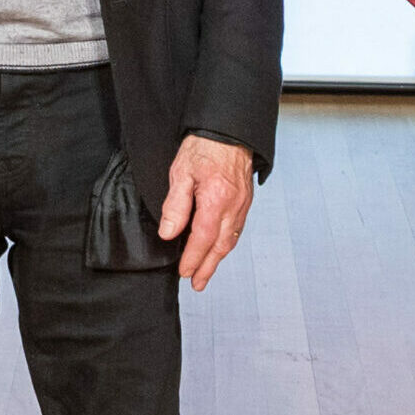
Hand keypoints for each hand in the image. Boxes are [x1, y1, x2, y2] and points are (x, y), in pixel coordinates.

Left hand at [160, 135, 253, 291]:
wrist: (229, 130)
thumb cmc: (204, 147)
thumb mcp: (180, 172)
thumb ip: (176, 205)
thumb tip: (169, 234)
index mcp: (216, 200)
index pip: (202, 238)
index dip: (193, 258)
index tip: (184, 271)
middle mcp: (233, 206)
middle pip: (220, 246)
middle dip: (208, 267)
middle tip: (197, 284)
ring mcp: (242, 204)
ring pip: (231, 239)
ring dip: (218, 258)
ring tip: (206, 272)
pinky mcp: (245, 200)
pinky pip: (237, 228)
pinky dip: (227, 243)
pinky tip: (220, 248)